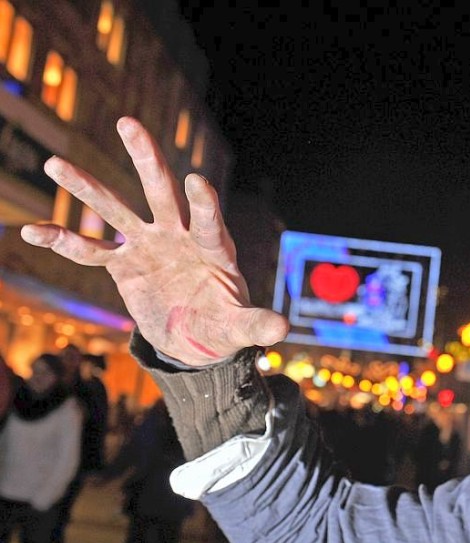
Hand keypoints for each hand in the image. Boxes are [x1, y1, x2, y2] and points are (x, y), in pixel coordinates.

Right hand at [21, 117, 287, 365]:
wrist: (196, 336)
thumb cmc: (224, 326)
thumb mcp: (240, 327)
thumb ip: (257, 325)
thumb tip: (281, 330)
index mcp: (214, 248)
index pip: (209, 220)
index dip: (204, 203)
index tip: (198, 181)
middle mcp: (179, 236)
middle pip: (163, 193)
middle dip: (147, 159)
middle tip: (129, 124)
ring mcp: (149, 246)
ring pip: (117, 211)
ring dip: (88, 189)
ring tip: (55, 164)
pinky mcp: (124, 265)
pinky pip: (91, 251)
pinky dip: (64, 242)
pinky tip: (33, 230)